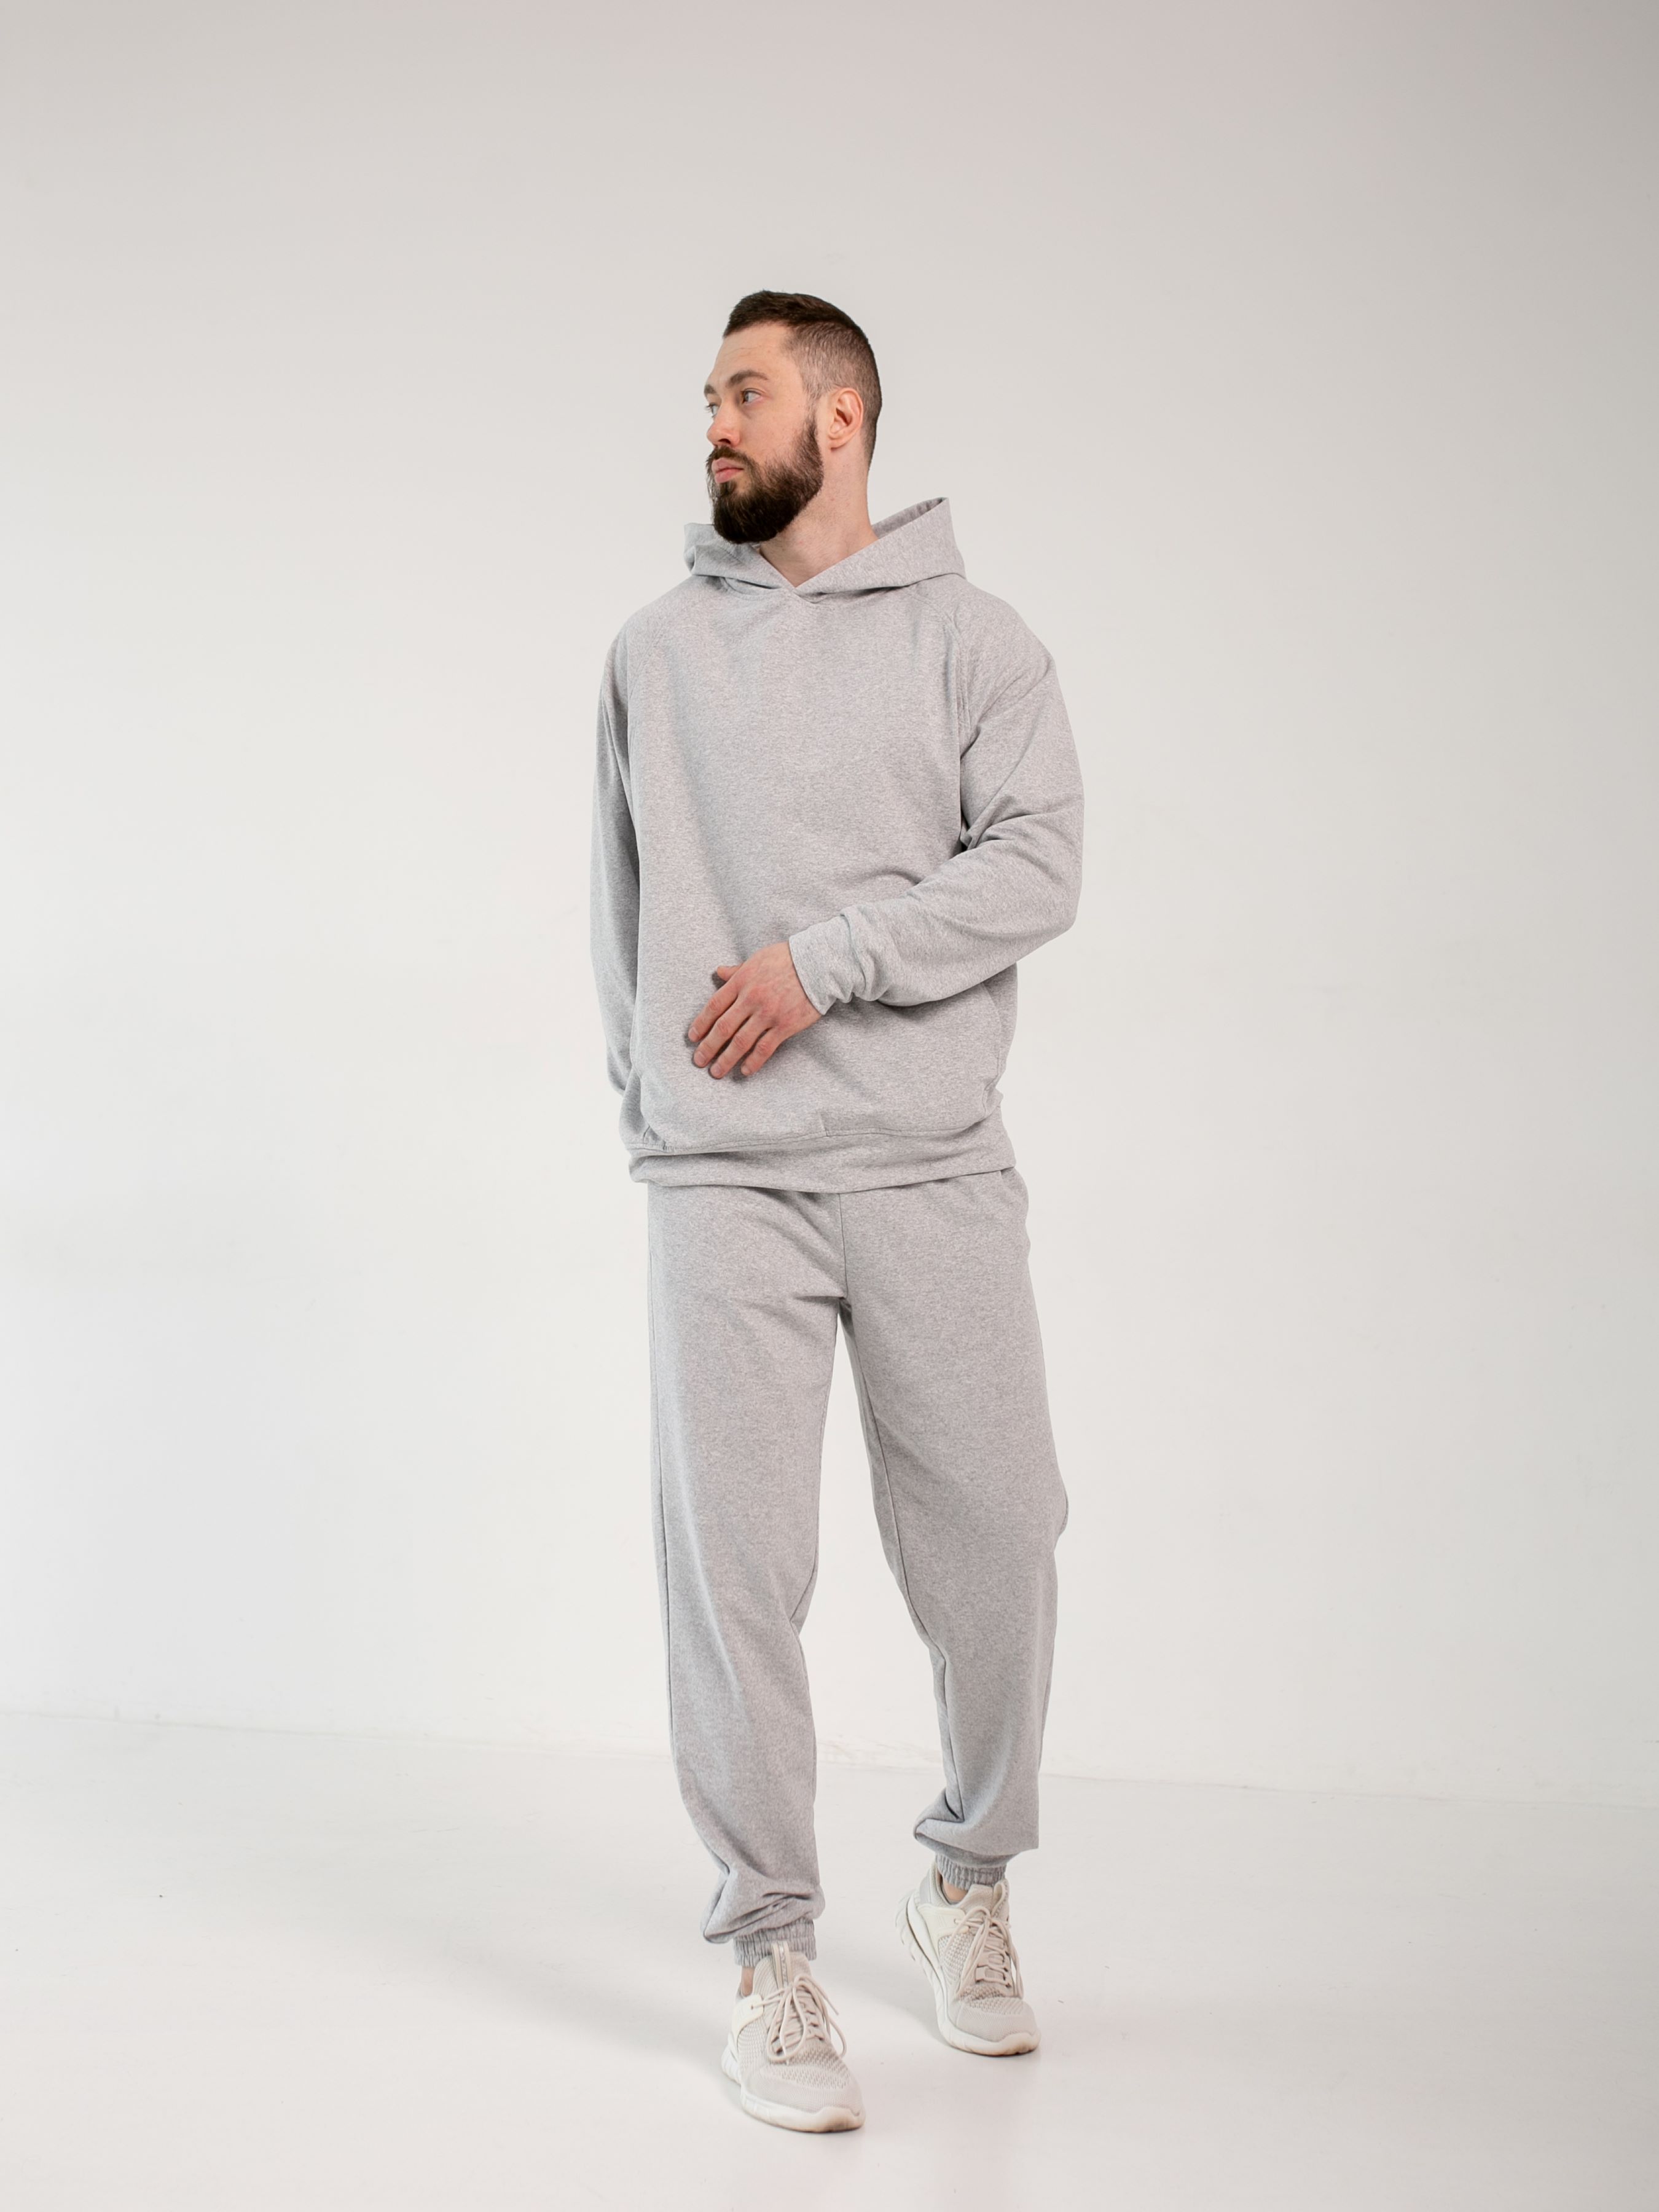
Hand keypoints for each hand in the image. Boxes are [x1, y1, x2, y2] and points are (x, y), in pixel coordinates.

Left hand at [687, 941, 821, 1077]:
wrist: (819, 963)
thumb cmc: (787, 959)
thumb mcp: (757, 959)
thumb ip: (737, 971)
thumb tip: (719, 972)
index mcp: (742, 981)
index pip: (714, 1006)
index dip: (701, 1023)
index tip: (693, 1037)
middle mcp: (751, 999)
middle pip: (723, 1028)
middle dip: (708, 1047)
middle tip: (698, 1061)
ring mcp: (768, 1013)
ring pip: (741, 1042)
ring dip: (726, 1059)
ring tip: (716, 1072)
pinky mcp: (785, 1025)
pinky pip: (765, 1048)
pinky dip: (753, 1061)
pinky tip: (745, 1071)